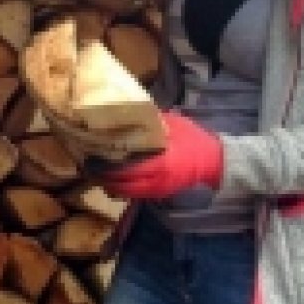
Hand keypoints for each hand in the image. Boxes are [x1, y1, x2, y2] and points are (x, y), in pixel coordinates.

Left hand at [100, 111, 223, 199]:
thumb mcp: (174, 124)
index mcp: (160, 163)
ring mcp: (157, 190)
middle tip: (88, 163)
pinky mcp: (159, 193)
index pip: (126, 170)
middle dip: (103, 177)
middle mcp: (156, 181)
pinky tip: (114, 176)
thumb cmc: (194, 140)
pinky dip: (122, 187)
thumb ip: (152, 120)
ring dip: (110, 184)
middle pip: (121, 186)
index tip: (92, 154)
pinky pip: (135, 194)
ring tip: (96, 171)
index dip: (106, 166)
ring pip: (126, 194)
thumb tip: (129, 109)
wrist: (215, 161)